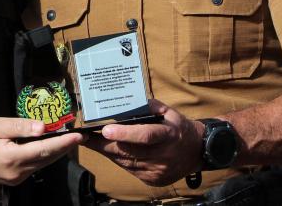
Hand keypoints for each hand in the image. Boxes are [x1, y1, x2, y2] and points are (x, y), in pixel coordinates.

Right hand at [0, 118, 84, 185]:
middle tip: (82, 136)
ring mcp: (17, 178)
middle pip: (47, 159)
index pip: (43, 149)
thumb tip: (43, 127)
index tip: (78, 135)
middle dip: (65, 147)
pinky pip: (36, 167)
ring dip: (57, 152)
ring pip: (43, 164)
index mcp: (12, 158)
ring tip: (72, 140)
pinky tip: (54, 147)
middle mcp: (17, 172)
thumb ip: (20, 126)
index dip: (62, 143)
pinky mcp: (16, 179)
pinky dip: (46, 157)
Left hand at [84, 100, 203, 186]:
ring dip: (107, 151)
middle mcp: (163, 156)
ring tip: (90, 141)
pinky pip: (129, 169)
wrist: (196, 152)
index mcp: (169, 135)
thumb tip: (126, 102)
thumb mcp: (169, 112)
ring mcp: (157, 171)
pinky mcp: (153, 180)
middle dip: (104, 144)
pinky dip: (117, 159)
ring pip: (125, 162)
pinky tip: (108, 150)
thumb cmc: (178, 128)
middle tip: (84, 136)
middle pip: (129, 151)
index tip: (105, 130)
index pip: (145, 135)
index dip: (124, 134)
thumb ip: (149, 106)